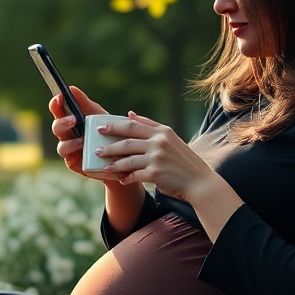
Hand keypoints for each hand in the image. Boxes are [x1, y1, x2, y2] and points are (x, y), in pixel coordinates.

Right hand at [49, 86, 112, 181]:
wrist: (122, 156)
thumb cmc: (108, 133)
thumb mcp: (99, 115)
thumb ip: (85, 103)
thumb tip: (72, 88)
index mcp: (71, 122)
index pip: (58, 111)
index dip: (55, 104)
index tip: (59, 97)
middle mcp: (67, 135)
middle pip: (56, 128)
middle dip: (62, 122)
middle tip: (73, 119)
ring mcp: (70, 150)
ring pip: (61, 146)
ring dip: (70, 142)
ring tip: (82, 140)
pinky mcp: (74, 163)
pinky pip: (69, 158)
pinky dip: (76, 153)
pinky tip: (85, 149)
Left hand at [95, 112, 221, 201]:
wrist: (198, 180)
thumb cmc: (182, 159)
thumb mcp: (170, 138)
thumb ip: (150, 125)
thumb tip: (130, 113)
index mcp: (162, 131)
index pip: (133, 125)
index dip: (114, 126)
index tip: (100, 127)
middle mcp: (159, 142)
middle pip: (127, 141)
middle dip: (109, 146)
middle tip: (96, 149)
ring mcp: (157, 158)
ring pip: (128, 159)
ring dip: (114, 163)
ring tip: (105, 166)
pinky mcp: (156, 174)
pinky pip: (134, 175)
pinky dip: (126, 178)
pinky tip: (120, 180)